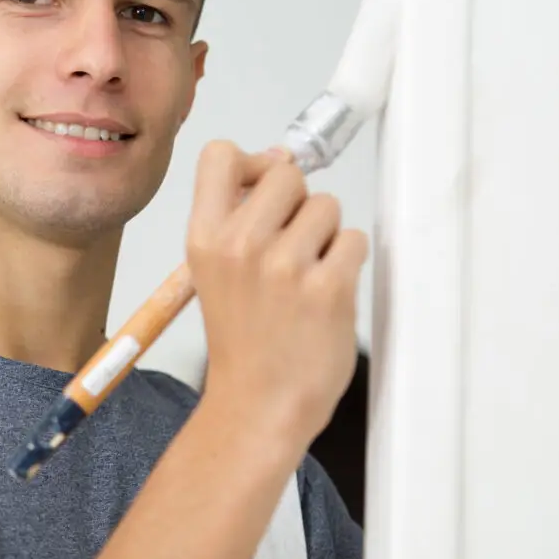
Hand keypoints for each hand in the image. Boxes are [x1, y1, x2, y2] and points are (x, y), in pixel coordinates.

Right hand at [186, 141, 367, 447]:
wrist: (259, 404)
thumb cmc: (244, 341)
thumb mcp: (215, 271)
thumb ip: (241, 215)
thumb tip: (280, 157)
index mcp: (204, 239)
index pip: (220, 154)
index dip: (251, 163)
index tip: (261, 188)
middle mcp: (240, 246)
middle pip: (287, 173)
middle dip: (298, 203)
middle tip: (291, 246)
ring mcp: (285, 266)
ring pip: (327, 205)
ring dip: (326, 235)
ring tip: (307, 276)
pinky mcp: (328, 288)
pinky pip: (354, 240)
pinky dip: (348, 263)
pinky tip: (326, 293)